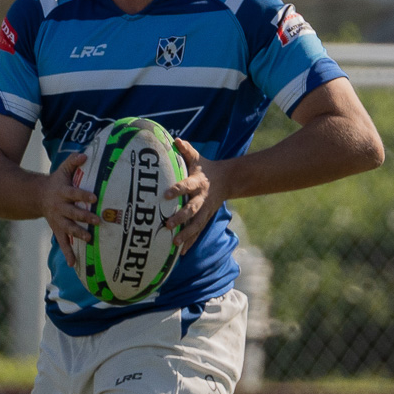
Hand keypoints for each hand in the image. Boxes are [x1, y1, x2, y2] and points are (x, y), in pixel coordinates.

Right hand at [41, 150, 96, 266]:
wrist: (38, 197)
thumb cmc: (57, 182)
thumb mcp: (63, 170)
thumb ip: (73, 161)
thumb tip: (85, 154)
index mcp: (62, 192)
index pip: (74, 194)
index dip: (84, 195)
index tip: (95, 197)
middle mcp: (60, 207)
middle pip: (73, 213)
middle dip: (85, 217)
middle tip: (98, 220)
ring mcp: (58, 220)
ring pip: (68, 228)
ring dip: (78, 234)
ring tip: (89, 238)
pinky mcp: (57, 230)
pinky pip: (62, 242)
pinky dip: (67, 253)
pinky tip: (73, 264)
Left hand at [164, 139, 231, 253]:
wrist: (227, 180)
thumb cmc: (205, 168)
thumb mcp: (197, 157)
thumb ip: (186, 150)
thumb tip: (175, 139)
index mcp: (198, 182)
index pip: (186, 186)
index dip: (177, 190)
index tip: (165, 194)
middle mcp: (202, 198)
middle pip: (191, 209)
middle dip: (180, 217)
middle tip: (167, 224)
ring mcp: (205, 210)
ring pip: (195, 225)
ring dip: (185, 235)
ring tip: (174, 243)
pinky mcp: (205, 218)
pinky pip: (197, 232)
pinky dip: (189, 242)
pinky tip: (180, 253)